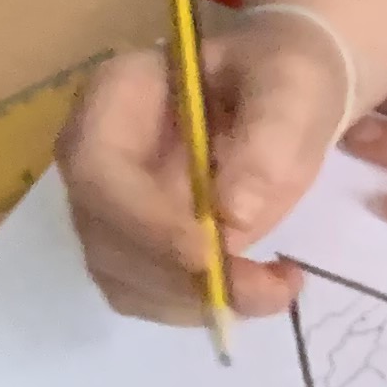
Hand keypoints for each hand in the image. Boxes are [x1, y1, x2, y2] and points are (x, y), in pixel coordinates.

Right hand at [55, 8, 353, 327]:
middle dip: (179, 275)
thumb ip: (268, 138)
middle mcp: (94, 155)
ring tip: (278, 286)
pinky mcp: (134, 247)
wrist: (283, 96)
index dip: (141, 220)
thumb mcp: (292, 86)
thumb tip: (233, 215)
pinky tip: (263, 289)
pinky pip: (149, 295)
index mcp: (117, 95)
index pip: (95, 167)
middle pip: (104, 233)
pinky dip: (202, 309)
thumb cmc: (281, 77)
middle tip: (266, 286)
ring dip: (196, 302)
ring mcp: (109, 206)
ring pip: (123, 277)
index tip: (209, 252)